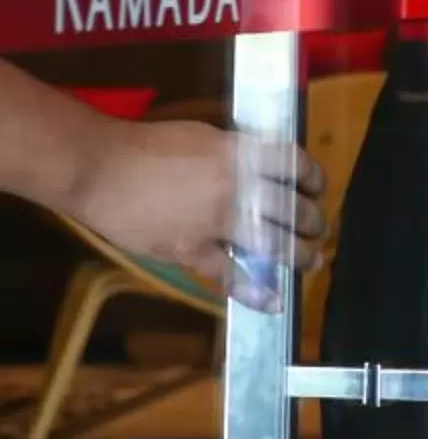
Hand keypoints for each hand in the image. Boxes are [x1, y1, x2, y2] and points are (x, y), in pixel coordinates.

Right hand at [69, 122, 325, 311]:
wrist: (98, 168)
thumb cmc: (147, 146)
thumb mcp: (205, 137)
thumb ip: (238, 153)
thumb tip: (265, 167)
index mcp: (242, 155)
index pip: (297, 165)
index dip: (315, 180)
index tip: (318, 189)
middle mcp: (238, 188)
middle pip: (294, 209)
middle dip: (314, 223)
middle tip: (317, 230)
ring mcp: (215, 221)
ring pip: (274, 244)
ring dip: (299, 256)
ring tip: (312, 261)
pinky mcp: (189, 249)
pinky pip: (229, 275)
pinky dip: (254, 291)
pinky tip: (272, 301)